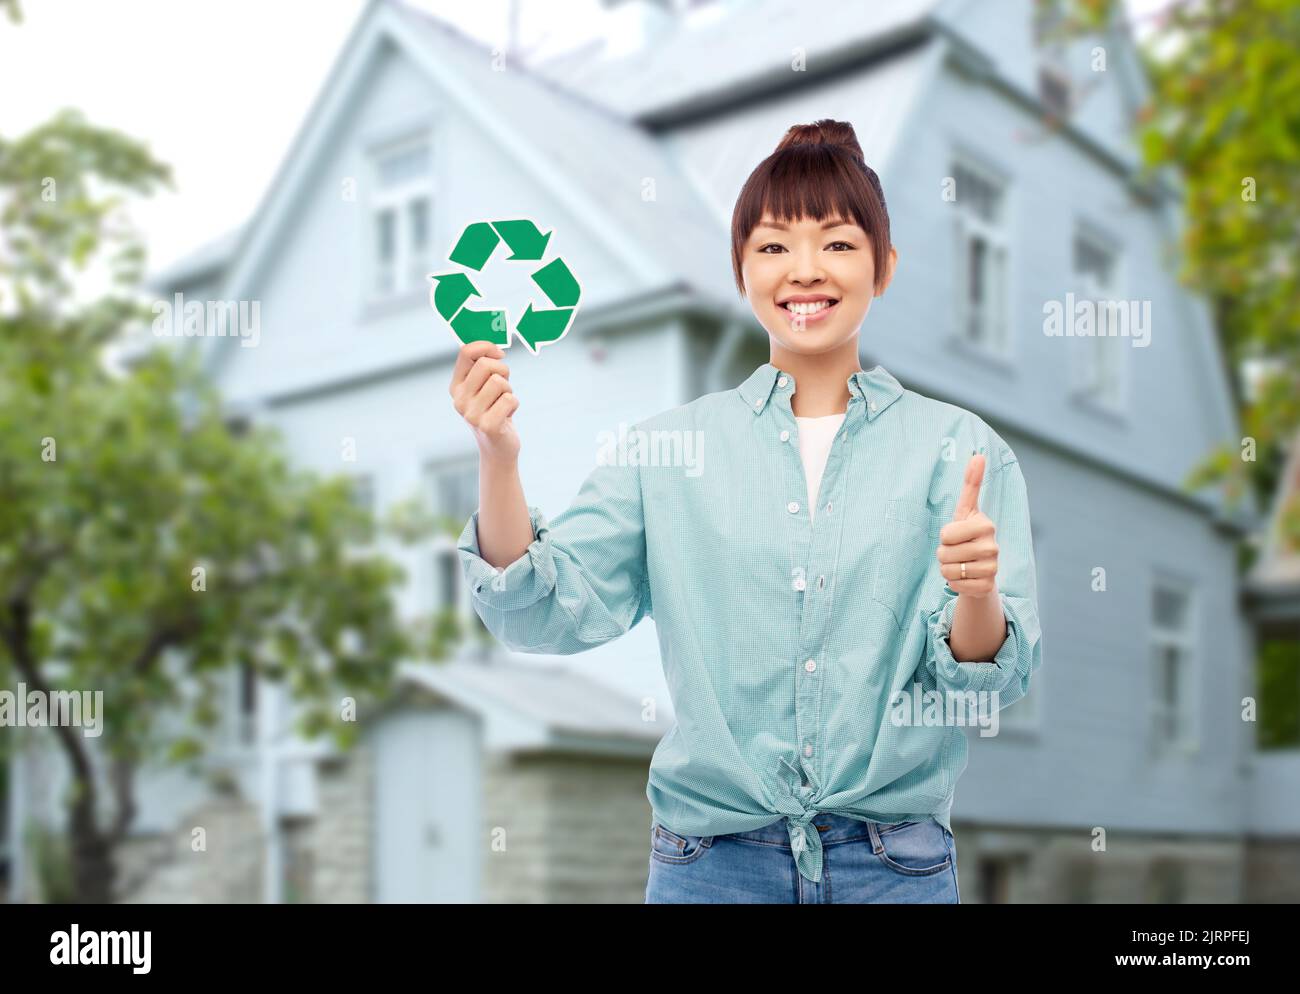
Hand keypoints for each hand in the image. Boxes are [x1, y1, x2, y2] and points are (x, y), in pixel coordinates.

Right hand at [450, 340, 519, 464]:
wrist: (498, 447)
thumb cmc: (494, 410)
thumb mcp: (485, 386)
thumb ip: (485, 365)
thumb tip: (495, 345)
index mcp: (456, 386)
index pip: (466, 352)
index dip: (486, 346)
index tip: (499, 354)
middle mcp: (459, 399)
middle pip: (485, 365)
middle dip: (502, 370)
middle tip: (504, 385)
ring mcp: (471, 414)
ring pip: (499, 382)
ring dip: (509, 390)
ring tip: (503, 403)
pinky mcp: (488, 426)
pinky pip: (510, 399)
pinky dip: (514, 404)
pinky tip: (507, 416)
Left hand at [935, 453, 998, 597]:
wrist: (979, 568)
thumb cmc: (968, 534)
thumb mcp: (966, 509)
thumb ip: (971, 483)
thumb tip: (978, 455)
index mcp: (986, 524)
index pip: (945, 534)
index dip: (944, 536)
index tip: (956, 534)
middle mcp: (992, 546)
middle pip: (944, 554)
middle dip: (943, 555)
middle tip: (957, 551)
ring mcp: (993, 568)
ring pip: (948, 571)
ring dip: (947, 570)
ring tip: (960, 564)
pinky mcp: (988, 587)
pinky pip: (955, 586)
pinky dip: (954, 583)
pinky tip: (965, 578)